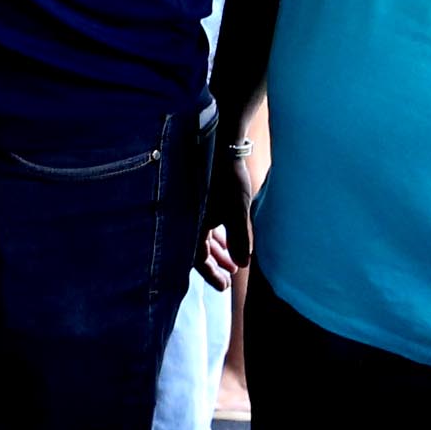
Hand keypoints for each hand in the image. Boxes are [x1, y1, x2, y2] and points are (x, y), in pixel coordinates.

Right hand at [199, 137, 252, 290]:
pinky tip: (229, 235)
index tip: (224, 287)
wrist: (221, 143)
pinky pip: (205, 223)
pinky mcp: (199, 196)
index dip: (211, 274)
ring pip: (202, 235)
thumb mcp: (237, 211)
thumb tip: (243, 265)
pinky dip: (217, 234)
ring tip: (233, 260)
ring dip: (218, 249)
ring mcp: (193, 206)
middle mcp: (188, 217)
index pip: (197, 258)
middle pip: (197, 248)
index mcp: (191, 223)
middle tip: (229, 276)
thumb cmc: (228, 177)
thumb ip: (238, 239)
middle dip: (215, 264)